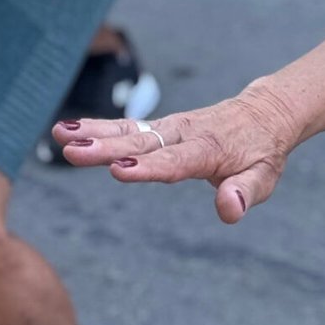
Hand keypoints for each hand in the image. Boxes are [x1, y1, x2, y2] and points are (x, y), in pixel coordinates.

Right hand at [55, 83, 297, 223]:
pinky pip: (126, 126)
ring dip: (94, 133)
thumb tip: (229, 210)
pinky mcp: (159, 126)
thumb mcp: (264, 176)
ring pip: (128, 130)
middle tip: (75, 151)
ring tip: (60, 135)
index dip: (147, 166)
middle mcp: (184, 133)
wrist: (263, 113)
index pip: (175, 161)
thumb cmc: (262, 152)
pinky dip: (97, 126)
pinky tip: (66, 130)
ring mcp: (169, 127)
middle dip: (107, 148)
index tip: (118, 169)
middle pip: (142, 142)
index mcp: (209, 149)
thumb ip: (245, 193)